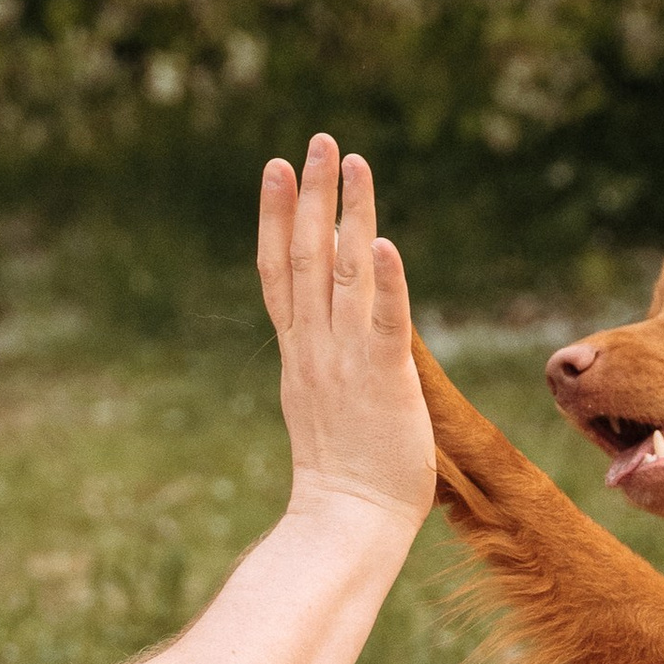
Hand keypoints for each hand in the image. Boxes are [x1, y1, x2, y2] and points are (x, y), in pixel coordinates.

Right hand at [257, 134, 434, 525]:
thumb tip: (324, 342)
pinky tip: (386, 240)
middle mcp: (315, 346)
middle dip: (314, 195)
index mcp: (299, 351)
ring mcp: (346, 359)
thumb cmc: (343, 478)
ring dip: (350, 213)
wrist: (346, 522)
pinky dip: (386, 280)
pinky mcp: (383, 379)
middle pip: (308, 256)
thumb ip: (324, 364)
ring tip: (355, 163)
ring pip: (344, 272)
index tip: (278, 169)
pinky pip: (384, 320)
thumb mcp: (321, 405)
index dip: (277, 217)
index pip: (280, 270)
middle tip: (321, 141)